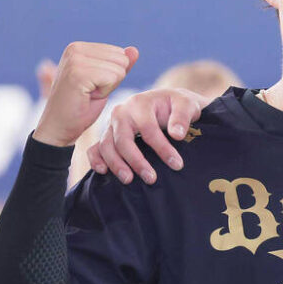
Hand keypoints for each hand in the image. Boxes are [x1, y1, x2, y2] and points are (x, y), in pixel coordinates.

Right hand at [33, 43, 137, 147]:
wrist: (59, 126)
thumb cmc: (82, 106)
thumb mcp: (105, 82)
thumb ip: (119, 65)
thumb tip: (134, 50)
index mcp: (79, 47)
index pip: (120, 53)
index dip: (112, 75)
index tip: (93, 85)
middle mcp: (74, 48)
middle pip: (122, 60)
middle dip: (112, 80)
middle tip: (91, 91)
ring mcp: (74, 60)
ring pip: (119, 70)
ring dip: (108, 87)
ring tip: (88, 94)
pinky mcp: (77, 73)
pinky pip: (112, 78)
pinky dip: (104, 92)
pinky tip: (87, 96)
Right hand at [86, 87, 205, 183]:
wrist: (168, 102)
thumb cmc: (178, 104)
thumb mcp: (187, 104)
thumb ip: (182, 117)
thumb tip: (176, 135)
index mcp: (140, 103)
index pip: (148, 128)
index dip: (162, 148)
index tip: (177, 164)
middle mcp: (122, 113)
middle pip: (122, 139)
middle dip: (136, 161)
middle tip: (151, 179)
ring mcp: (112, 124)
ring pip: (106, 145)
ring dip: (116, 164)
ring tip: (129, 180)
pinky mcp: (108, 135)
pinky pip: (95, 147)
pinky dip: (96, 159)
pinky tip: (103, 171)